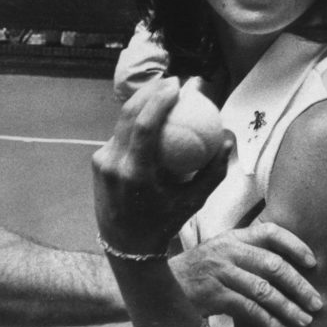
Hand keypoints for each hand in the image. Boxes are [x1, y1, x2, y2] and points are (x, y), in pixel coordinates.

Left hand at [92, 77, 230, 255]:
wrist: (127, 245)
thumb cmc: (166, 221)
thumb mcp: (194, 201)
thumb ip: (214, 171)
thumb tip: (228, 138)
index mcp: (135, 174)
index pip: (144, 126)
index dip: (158, 100)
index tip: (176, 86)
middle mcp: (114, 165)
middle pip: (128, 115)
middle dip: (149, 90)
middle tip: (172, 81)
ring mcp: (102, 163)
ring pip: (121, 122)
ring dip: (141, 102)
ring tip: (162, 91)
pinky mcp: (97, 162)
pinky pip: (120, 135)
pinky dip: (135, 121)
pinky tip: (150, 113)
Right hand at [170, 221, 322, 326]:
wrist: (164, 285)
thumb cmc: (200, 271)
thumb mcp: (222, 250)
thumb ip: (248, 251)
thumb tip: (288, 262)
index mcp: (234, 236)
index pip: (270, 231)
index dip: (295, 245)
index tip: (313, 262)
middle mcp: (228, 251)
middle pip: (273, 265)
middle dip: (299, 286)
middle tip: (316, 303)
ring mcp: (220, 273)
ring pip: (264, 291)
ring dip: (288, 309)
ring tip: (304, 321)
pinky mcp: (214, 295)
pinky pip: (249, 310)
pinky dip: (269, 322)